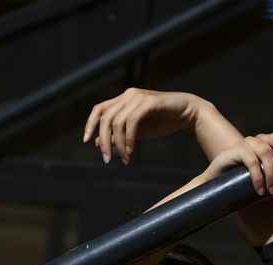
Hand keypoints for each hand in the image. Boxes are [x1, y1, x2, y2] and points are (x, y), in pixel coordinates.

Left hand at [82, 88, 201, 163]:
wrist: (186, 113)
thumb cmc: (162, 122)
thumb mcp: (136, 132)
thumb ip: (119, 135)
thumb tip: (98, 143)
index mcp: (123, 100)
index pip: (99, 109)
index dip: (90, 124)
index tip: (86, 141)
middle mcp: (128, 96)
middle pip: (105, 118)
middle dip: (103, 141)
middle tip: (107, 160)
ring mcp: (138, 97)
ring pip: (117, 122)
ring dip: (119, 144)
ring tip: (125, 158)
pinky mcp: (149, 102)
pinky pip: (132, 122)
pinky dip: (129, 138)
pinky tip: (132, 151)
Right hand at [204, 114, 272, 195]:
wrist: (218, 192)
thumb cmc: (246, 189)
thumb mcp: (270, 191)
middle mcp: (264, 141)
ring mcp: (251, 143)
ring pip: (267, 152)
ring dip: (270, 173)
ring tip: (269, 190)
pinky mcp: (237, 150)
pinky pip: (252, 160)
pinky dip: (257, 176)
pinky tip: (258, 190)